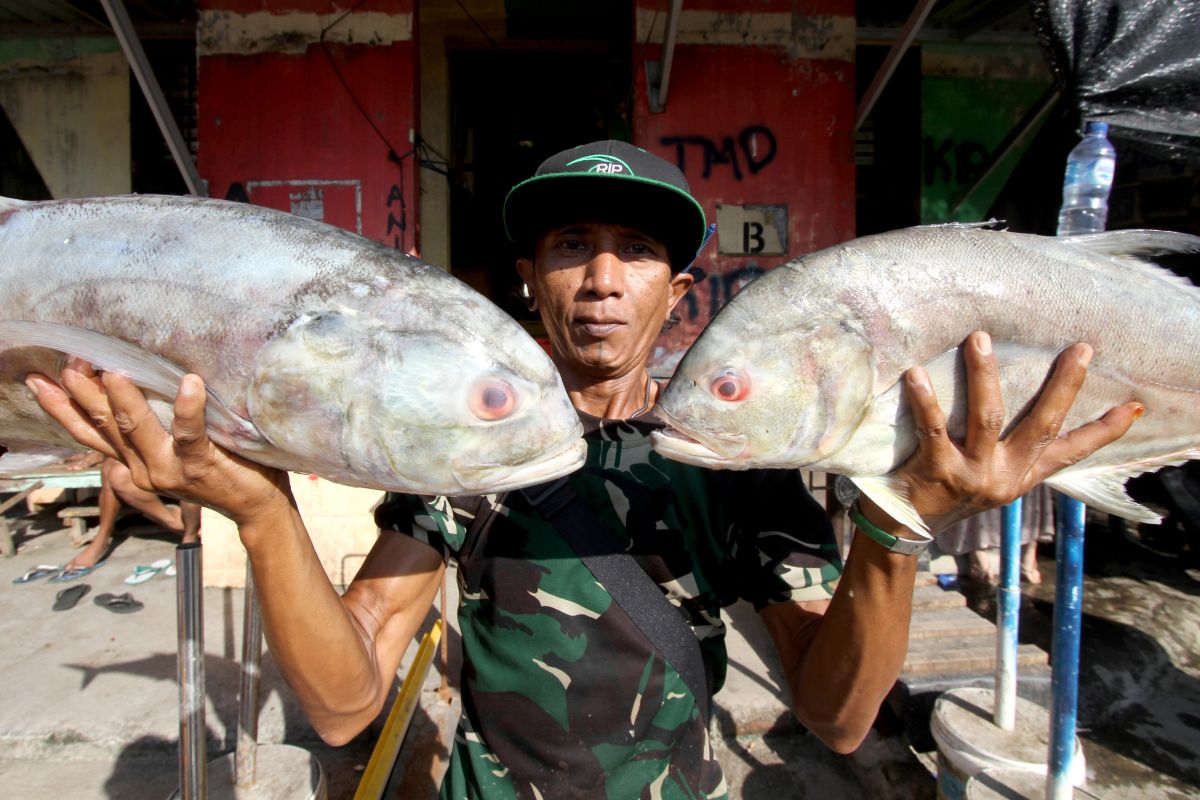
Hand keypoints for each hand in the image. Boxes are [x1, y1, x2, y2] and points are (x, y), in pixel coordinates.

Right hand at [27, 358, 291, 526]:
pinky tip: (188, 383)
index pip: (89, 433)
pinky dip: (187, 408)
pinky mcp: (199, 466)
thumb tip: (134, 381)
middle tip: (70, 364)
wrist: (257, 506)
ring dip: (124, 401)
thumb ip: (154, 425)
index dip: (64, 408)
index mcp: (133, 462)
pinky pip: (189, 434)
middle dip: (84, 395)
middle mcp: (142, 469)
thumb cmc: (222, 466)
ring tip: (114, 372)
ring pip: (137, 430)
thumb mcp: (176, 447)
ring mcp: (168, 470)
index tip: (42, 380)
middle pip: (104, 428)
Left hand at [869, 331, 1141, 533]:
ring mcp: (972, 475)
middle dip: (1064, 386)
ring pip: (988, 417)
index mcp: (1021, 476)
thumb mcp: (989, 477)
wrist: (904, 530)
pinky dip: (926, 400)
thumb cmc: (945, 490)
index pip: (1071, 453)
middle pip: (1042, 425)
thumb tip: (1027, 399)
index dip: (1104, 432)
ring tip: (980, 339)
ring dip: (984, 375)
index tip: (1134, 406)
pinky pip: (934, 429)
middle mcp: (1004, 476)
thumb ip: (1009, 449)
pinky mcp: (937, 472)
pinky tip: (917, 374)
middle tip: (1081, 349)